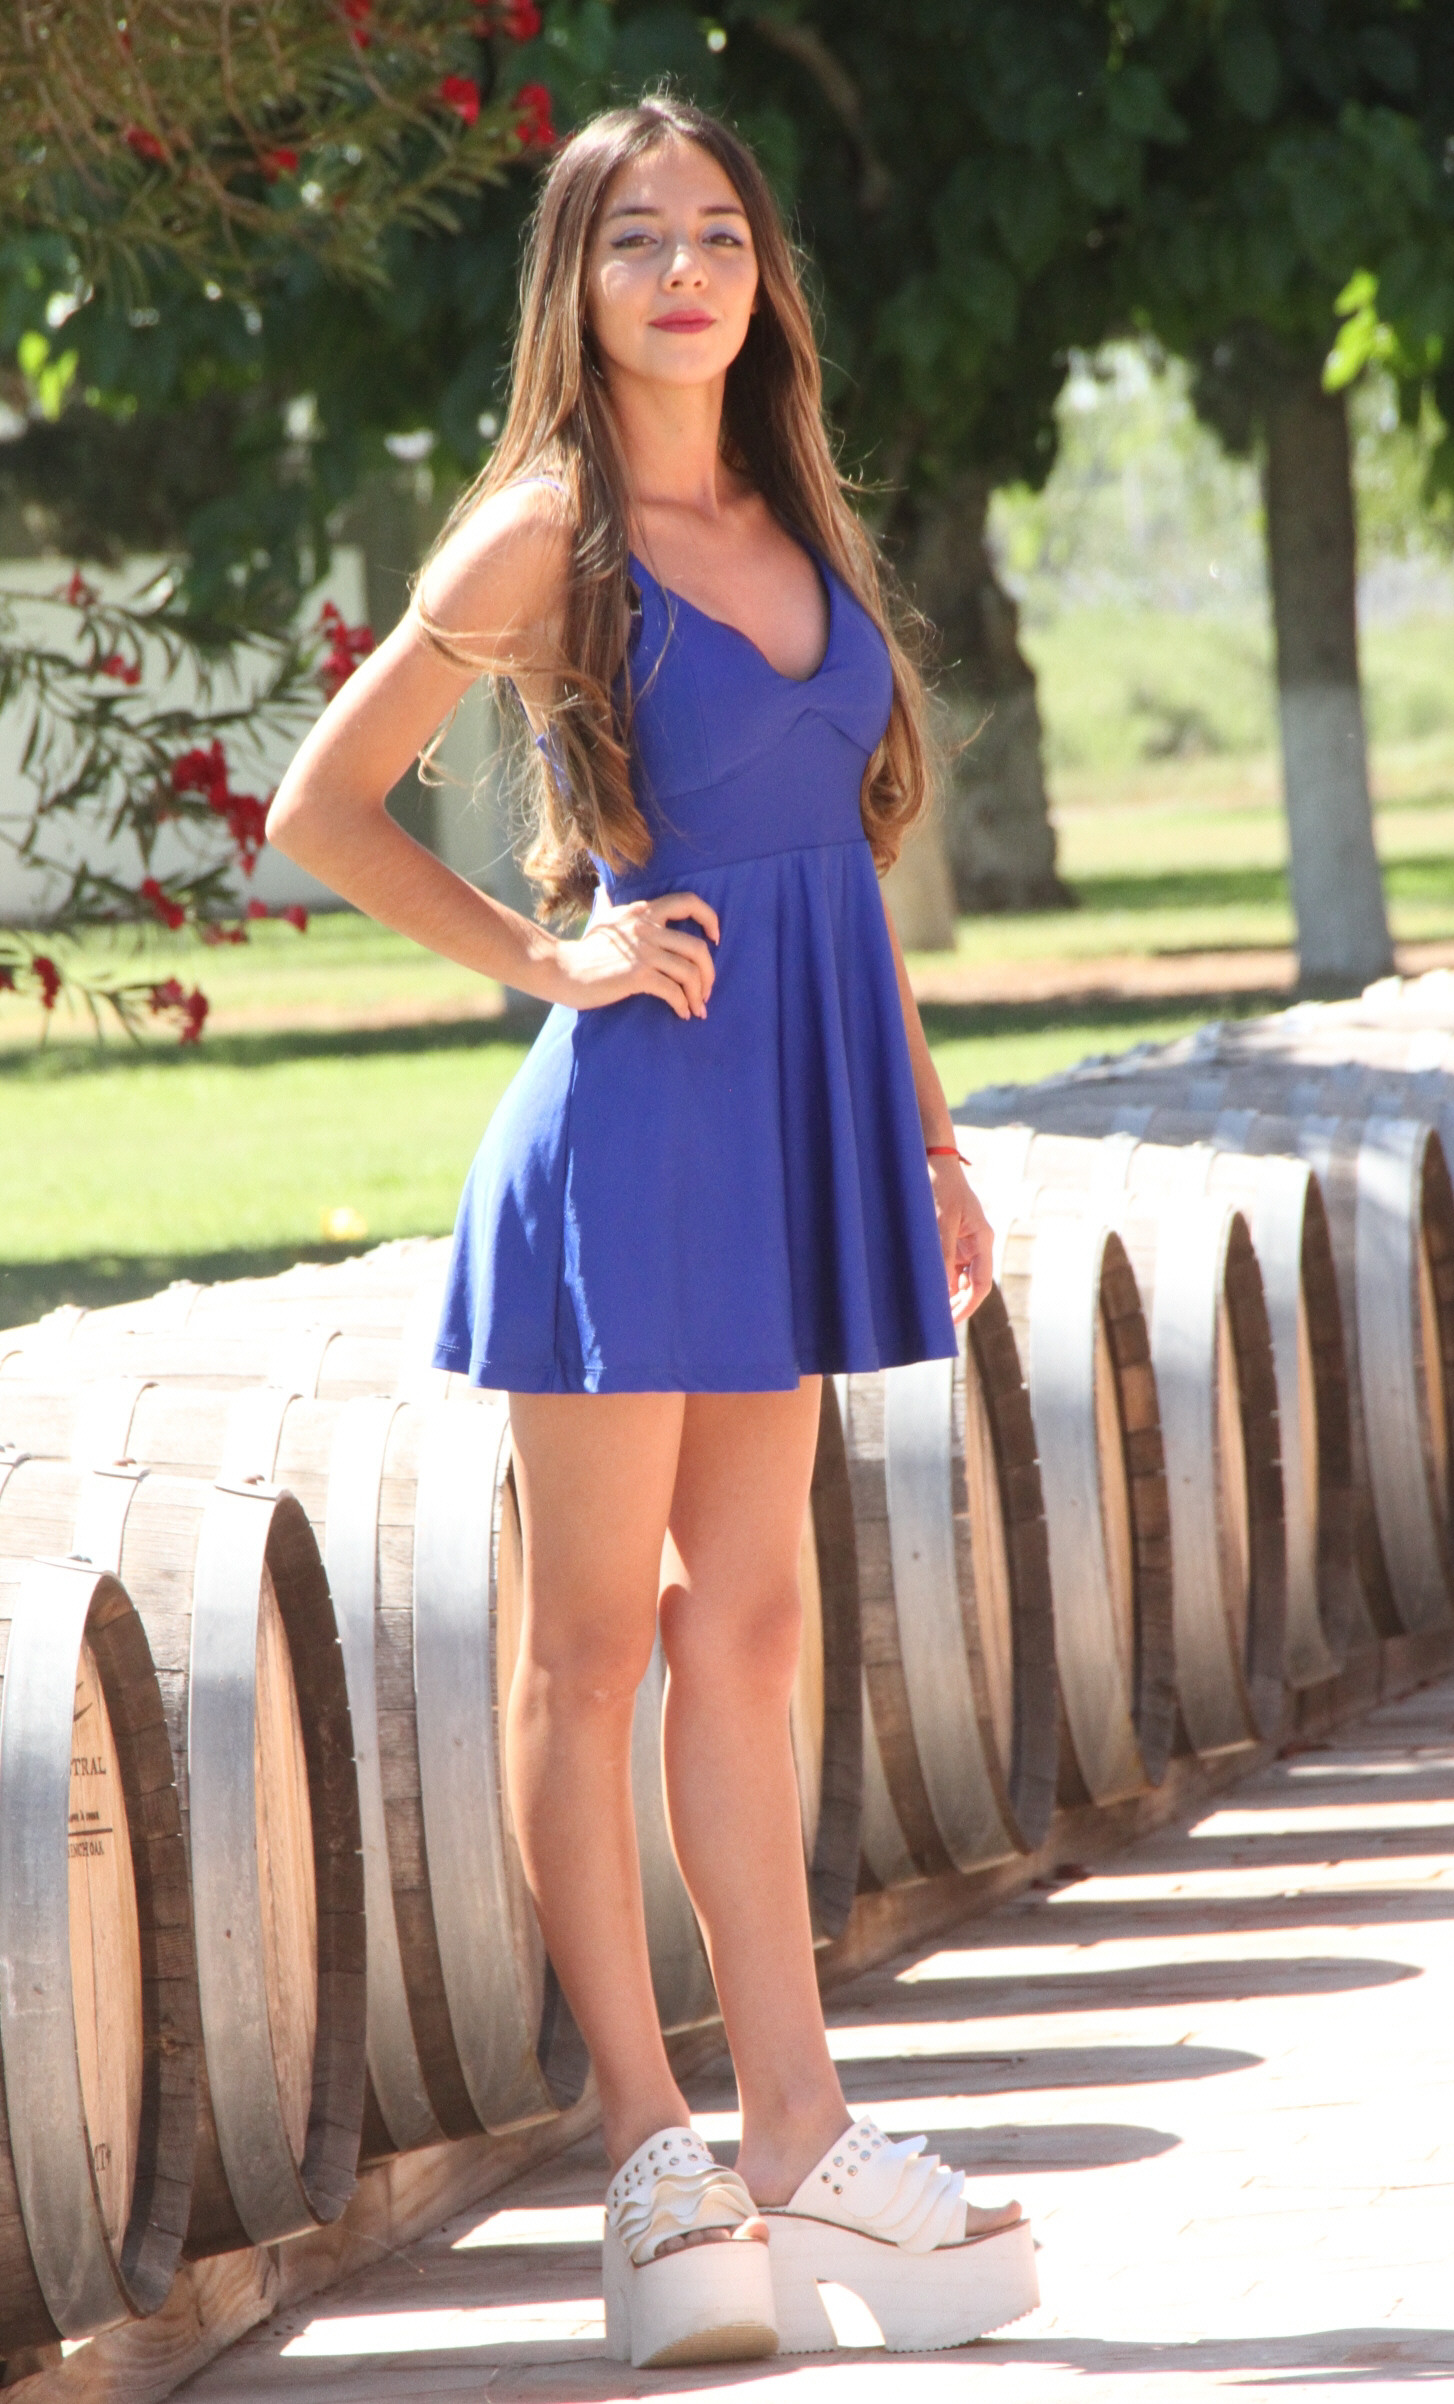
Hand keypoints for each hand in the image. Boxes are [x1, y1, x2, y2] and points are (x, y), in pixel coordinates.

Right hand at [550, 891, 718, 1020]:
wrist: (560, 969)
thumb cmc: (583, 950)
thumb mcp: (603, 919)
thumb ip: (613, 907)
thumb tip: (605, 892)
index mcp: (642, 911)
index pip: (688, 902)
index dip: (709, 918)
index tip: (715, 938)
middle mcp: (646, 927)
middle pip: (698, 947)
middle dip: (709, 973)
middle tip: (706, 991)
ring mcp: (643, 951)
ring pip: (689, 972)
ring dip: (698, 995)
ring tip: (697, 1009)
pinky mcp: (637, 975)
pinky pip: (673, 990)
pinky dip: (682, 1005)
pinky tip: (681, 1013)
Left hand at [928, 1150, 994, 1324]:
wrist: (934, 1161)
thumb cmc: (940, 1187)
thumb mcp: (940, 1222)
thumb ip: (943, 1254)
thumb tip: (943, 1287)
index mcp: (982, 1240)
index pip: (980, 1284)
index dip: (967, 1305)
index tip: (950, 1321)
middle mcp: (977, 1244)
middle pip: (971, 1285)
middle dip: (956, 1304)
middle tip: (936, 1322)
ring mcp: (964, 1242)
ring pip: (959, 1278)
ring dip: (946, 1294)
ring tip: (928, 1310)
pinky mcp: (951, 1239)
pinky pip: (949, 1266)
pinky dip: (939, 1280)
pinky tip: (925, 1290)